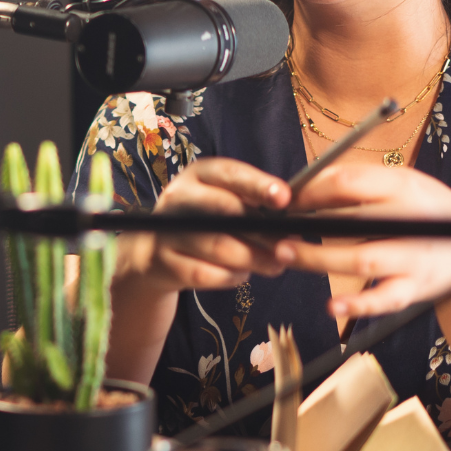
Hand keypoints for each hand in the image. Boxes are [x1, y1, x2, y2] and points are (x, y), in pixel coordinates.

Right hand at [123, 157, 292, 294]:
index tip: (283, 198)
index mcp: (199, 175)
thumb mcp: (224, 201)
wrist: (154, 252)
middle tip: (288, 245)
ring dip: (253, 258)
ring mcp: (167, 230)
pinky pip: (206, 274)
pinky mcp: (163, 262)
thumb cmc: (204, 222)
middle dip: (260, 229)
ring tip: (275, 264)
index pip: (228, 173)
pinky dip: (231, 276)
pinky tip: (242, 274)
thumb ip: (254, 204)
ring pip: (218, 246)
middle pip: (222, 209)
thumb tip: (296, 217)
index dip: (257, 184)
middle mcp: (178, 196)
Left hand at [275, 163, 450, 317]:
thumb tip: (308, 185)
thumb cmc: (430, 214)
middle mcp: (411, 222)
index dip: (312, 190)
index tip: (288, 198)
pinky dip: (358, 304)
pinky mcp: (415, 289)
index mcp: (406, 188)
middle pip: (352, 220)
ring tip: (287, 253)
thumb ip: (363, 183)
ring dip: (320, 258)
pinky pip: (384, 299)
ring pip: (362, 259)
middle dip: (309, 223)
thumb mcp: (406, 185)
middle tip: (276, 227)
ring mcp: (413, 258)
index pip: (350, 183)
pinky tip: (331, 306)